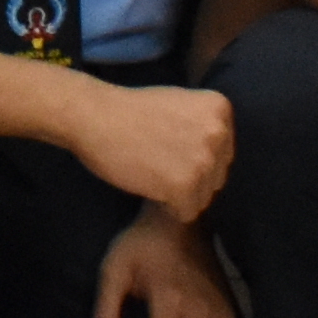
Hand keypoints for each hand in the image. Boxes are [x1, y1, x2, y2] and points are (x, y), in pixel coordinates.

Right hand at [73, 77, 235, 224]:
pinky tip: (149, 185)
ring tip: (153, 172)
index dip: (195, 156)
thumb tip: (218, 158)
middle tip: (159, 160)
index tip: (169, 145)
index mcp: (220, 110)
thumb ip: (203, 127)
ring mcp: (204, 161)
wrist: (94, 116)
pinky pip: (187, 213)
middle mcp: (219, 134)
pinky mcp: (185, 186)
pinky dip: (168, 207)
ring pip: (203, 198)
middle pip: (217, 177)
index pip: (223, 153)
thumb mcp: (181, 105)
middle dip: (191, 176)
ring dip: (179, 193)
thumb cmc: (131, 110)